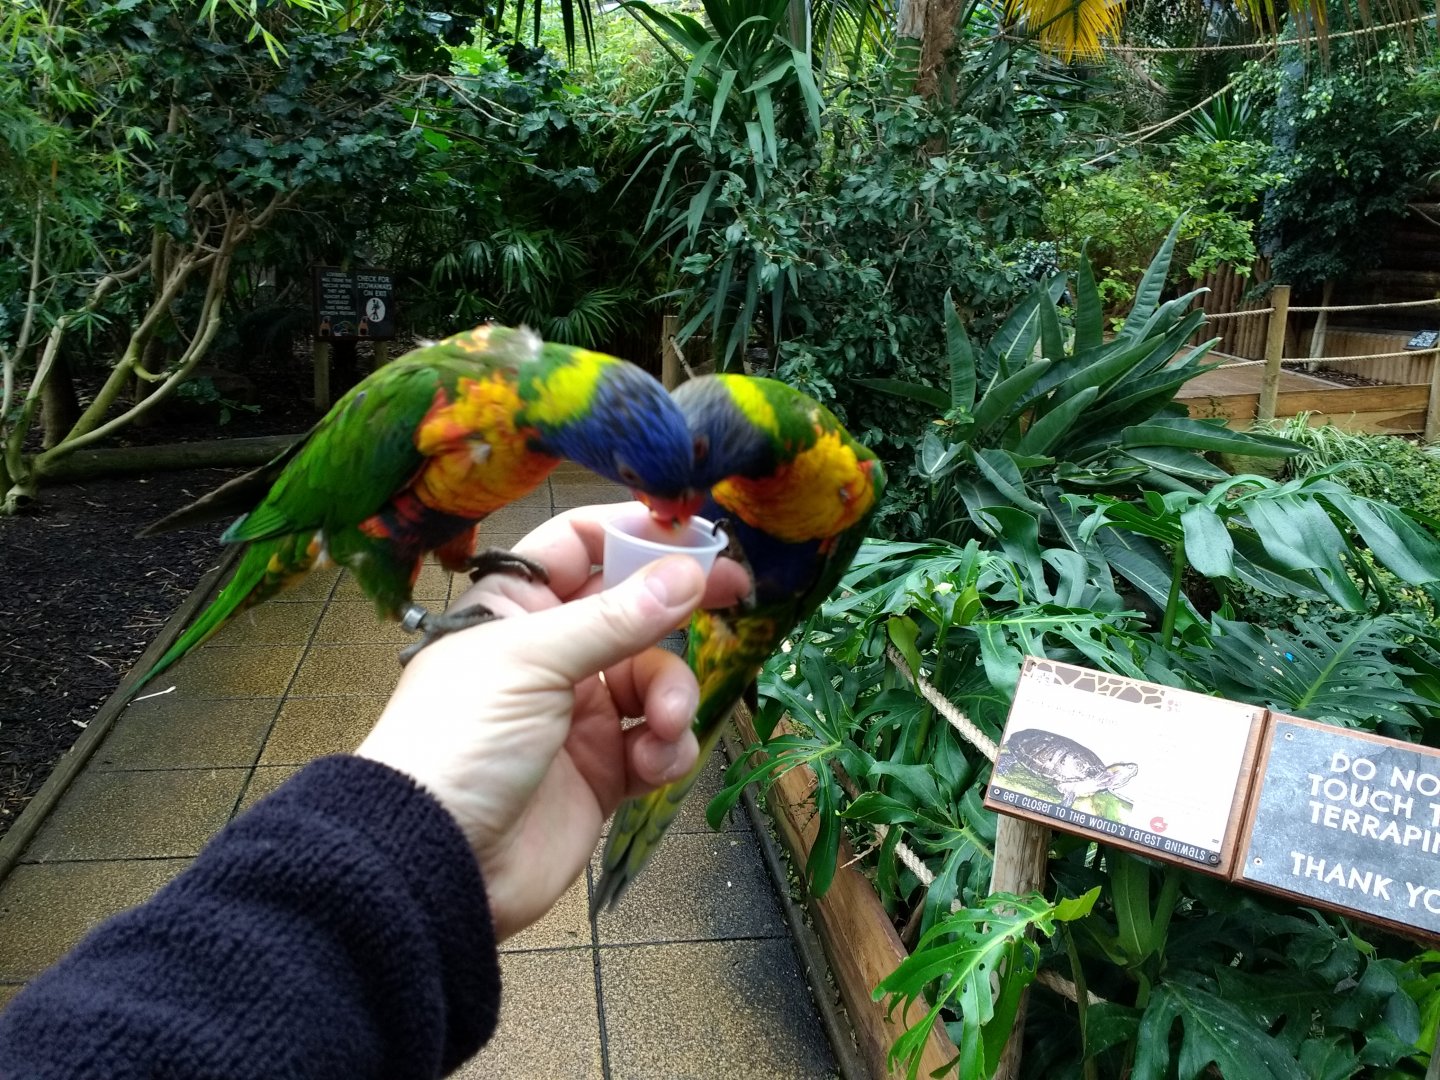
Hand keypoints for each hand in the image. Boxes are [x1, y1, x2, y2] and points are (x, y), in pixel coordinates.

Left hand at [355, 504, 749, 938]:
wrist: (437, 860)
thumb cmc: (463, 737)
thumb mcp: (533, 660)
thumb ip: (617, 617)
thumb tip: (689, 570)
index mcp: (515, 607)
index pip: (579, 544)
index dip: (634, 533)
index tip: (696, 535)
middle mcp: (550, 653)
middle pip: (632, 609)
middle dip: (680, 605)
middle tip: (737, 593)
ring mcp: (579, 714)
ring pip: (655, 678)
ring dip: (672, 695)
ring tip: (664, 723)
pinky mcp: (604, 773)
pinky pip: (657, 742)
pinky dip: (666, 748)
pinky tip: (651, 764)